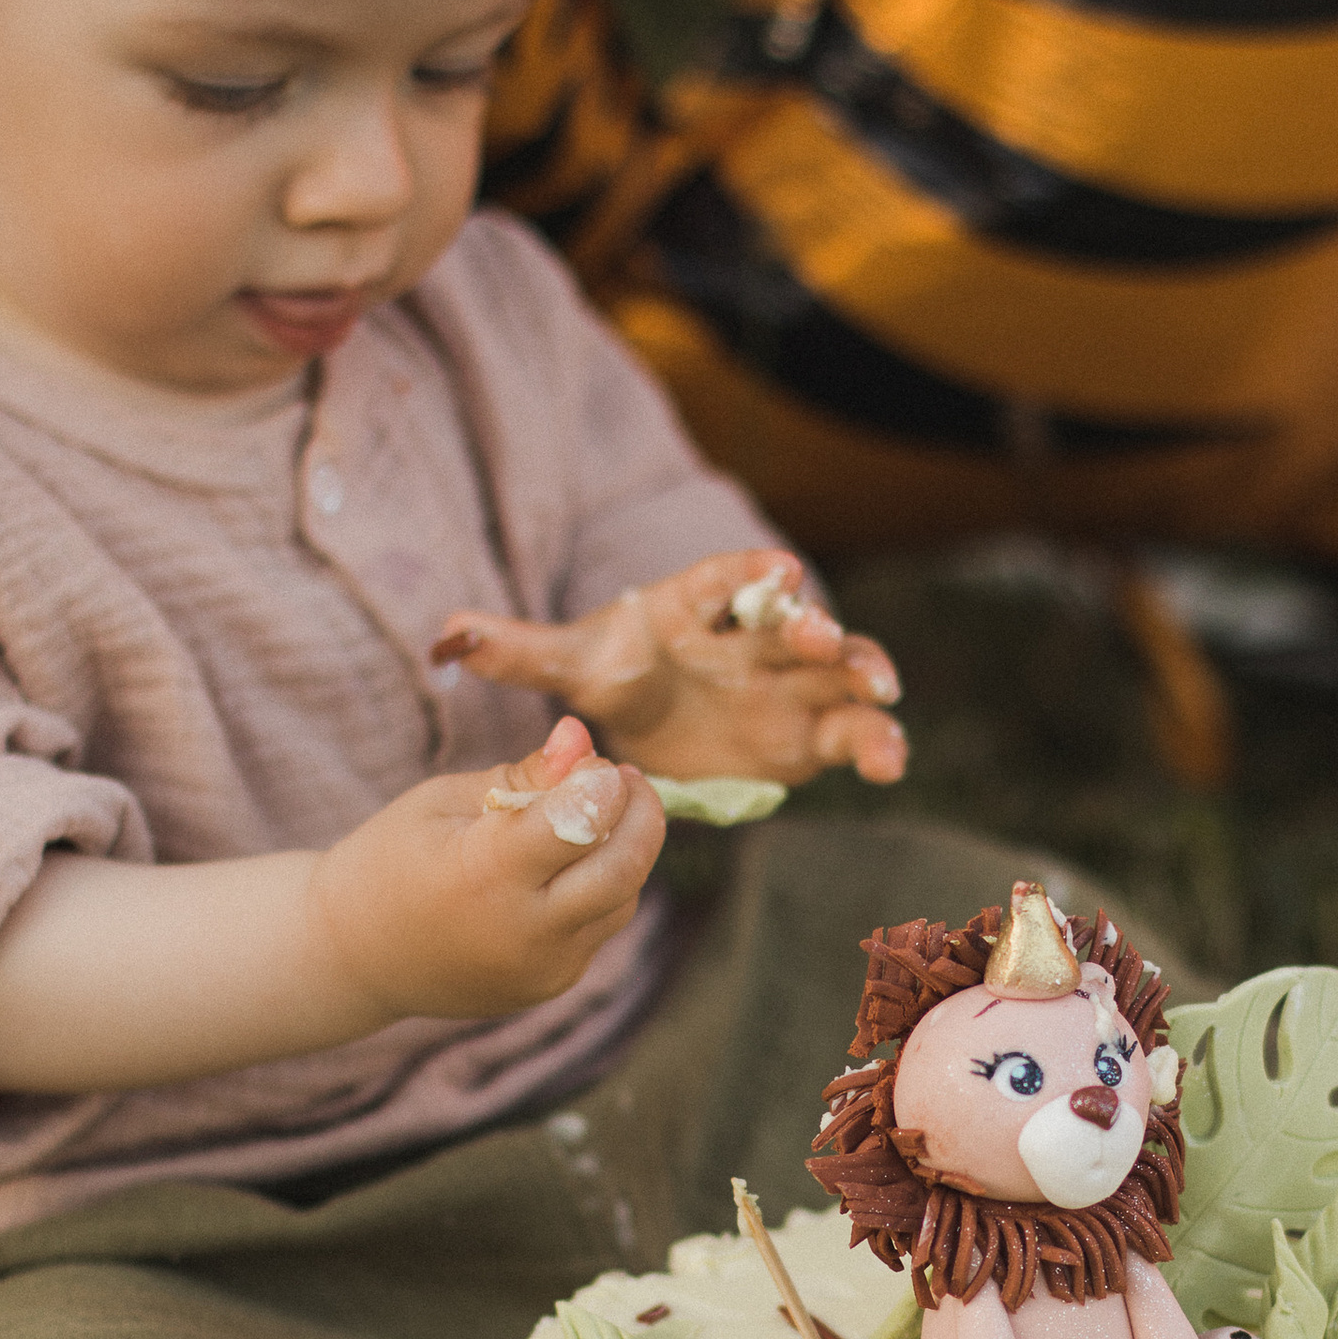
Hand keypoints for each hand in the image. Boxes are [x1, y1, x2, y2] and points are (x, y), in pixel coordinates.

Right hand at [309, 719, 665, 1024]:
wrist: (354, 954)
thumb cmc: (391, 859)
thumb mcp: (443, 801)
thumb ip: (522, 775)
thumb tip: (580, 738)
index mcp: (483, 874)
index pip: (579, 823)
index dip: (602, 785)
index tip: (602, 764)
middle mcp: (521, 930)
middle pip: (622, 869)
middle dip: (642, 816)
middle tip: (629, 781)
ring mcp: (540, 968)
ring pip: (621, 900)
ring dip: (623, 852)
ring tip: (592, 817)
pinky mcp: (550, 985)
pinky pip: (599, 928)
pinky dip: (598, 890)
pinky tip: (568, 865)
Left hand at [431, 547, 904, 786]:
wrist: (654, 732)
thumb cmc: (619, 678)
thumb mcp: (571, 665)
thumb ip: (519, 651)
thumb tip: (447, 636)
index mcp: (697, 607)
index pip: (728, 580)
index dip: (754, 575)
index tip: (781, 573)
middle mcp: (754, 637)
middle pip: (793, 622)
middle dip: (816, 626)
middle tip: (825, 638)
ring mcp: (791, 683)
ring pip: (839, 672)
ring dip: (864, 675)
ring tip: (882, 695)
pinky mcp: (813, 732)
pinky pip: (853, 733)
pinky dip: (877, 744)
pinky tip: (890, 765)